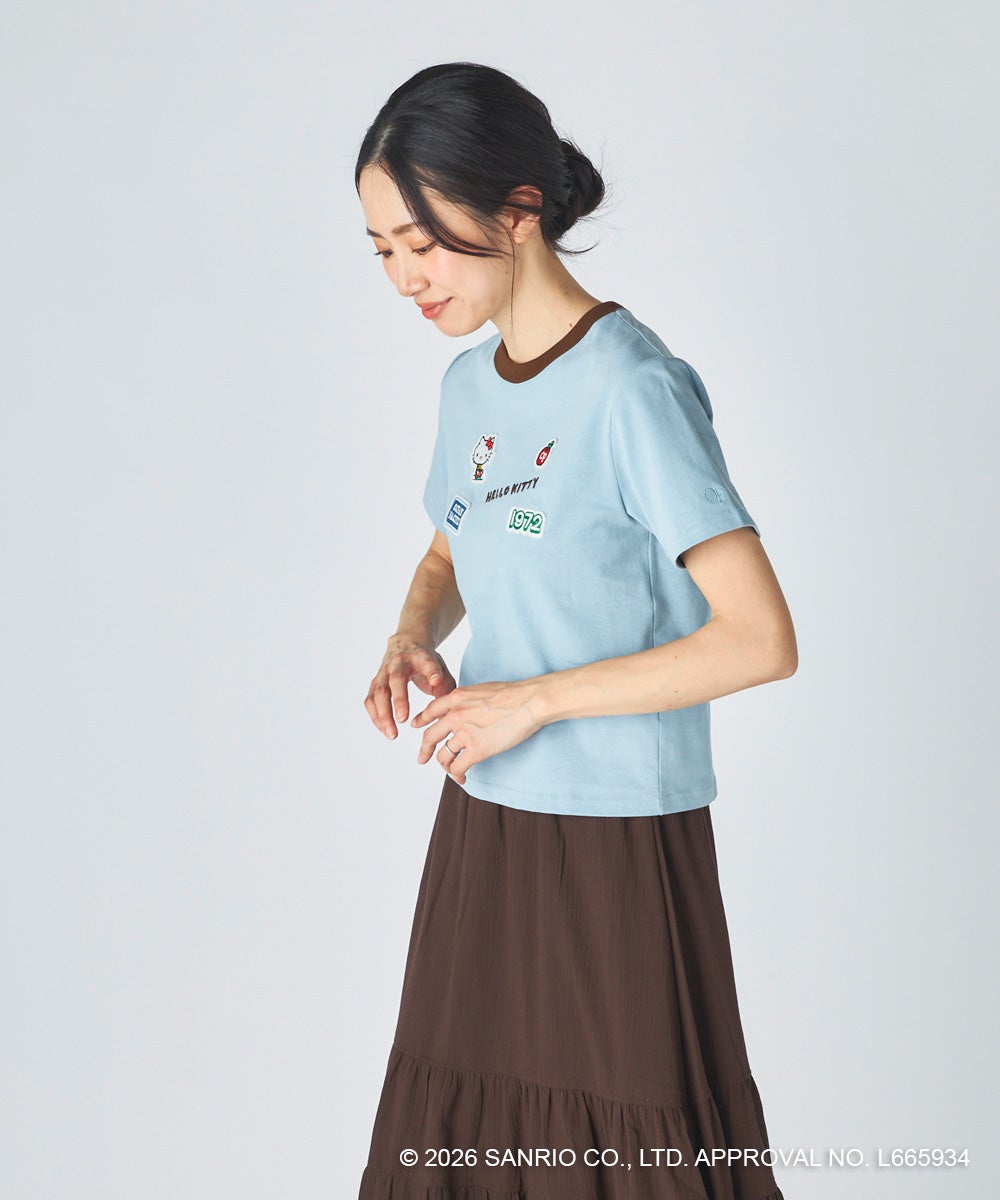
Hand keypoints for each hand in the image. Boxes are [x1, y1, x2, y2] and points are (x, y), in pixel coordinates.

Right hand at [365, 634, 455, 739]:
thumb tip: (443, 715)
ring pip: (378, 692)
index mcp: (420, 656)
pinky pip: (370, 700)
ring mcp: (384, 672)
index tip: (436, 680)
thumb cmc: (426, 662)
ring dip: (383, 714)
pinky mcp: (375, 682)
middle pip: (396, 679)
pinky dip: (375, 716)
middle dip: (399, 699)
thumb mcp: (441, 669)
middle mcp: (399, 662)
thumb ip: (444, 688)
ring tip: (393, 734)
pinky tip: (385, 730)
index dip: (432, 671)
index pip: (427, 662)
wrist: (406, 644)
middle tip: (403, 719)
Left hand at [409, 678, 546, 785]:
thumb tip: (464, 709)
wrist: (528, 702)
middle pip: (429, 737)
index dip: (421, 720)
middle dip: (424, 750)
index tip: (417, 726)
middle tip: (422, 758)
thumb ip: (466, 700)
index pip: (430, 711)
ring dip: (445, 766)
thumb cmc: (512, 694)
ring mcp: (464, 734)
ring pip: (443, 756)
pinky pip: (457, 768)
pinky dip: (457, 776)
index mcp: (456, 698)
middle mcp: (455, 716)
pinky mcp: (476, 750)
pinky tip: (463, 778)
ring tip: (452, 770)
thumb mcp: (480, 689)